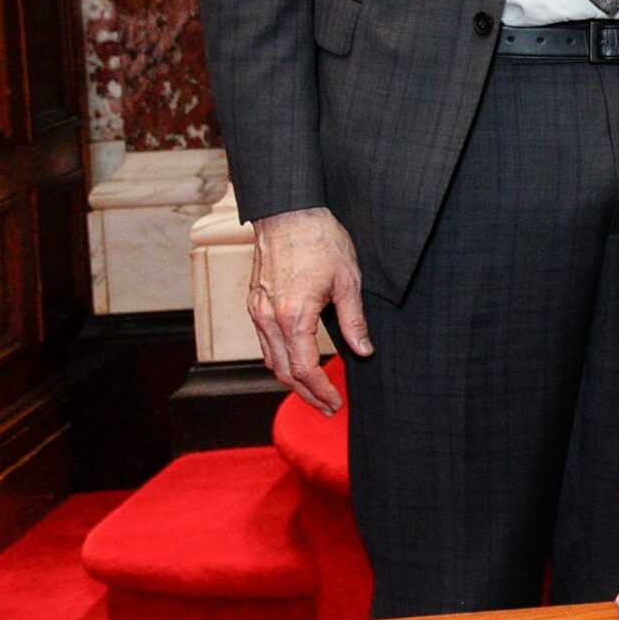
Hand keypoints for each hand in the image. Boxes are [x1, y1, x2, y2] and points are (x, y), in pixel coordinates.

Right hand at [248, 205, 370, 412]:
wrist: (288, 213)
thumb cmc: (320, 240)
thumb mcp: (348, 280)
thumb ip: (354, 320)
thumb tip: (363, 351)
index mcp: (294, 316)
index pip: (304, 369)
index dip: (320, 391)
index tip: (335, 403)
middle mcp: (269, 319)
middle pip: (283, 371)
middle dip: (306, 394)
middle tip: (327, 406)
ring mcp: (258, 312)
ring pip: (271, 359)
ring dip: (291, 380)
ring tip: (314, 392)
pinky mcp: (254, 303)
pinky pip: (265, 343)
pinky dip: (280, 359)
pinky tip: (297, 362)